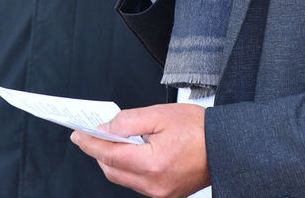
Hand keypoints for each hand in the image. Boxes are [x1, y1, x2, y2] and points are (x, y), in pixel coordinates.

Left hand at [71, 103, 208, 197]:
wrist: (226, 146)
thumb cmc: (200, 129)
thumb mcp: (161, 114)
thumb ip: (128, 121)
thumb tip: (106, 128)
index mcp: (152, 163)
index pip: (109, 154)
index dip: (90, 143)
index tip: (78, 135)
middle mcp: (154, 184)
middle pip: (112, 171)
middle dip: (100, 152)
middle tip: (93, 134)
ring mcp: (160, 193)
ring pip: (123, 179)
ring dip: (114, 161)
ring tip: (113, 140)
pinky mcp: (166, 195)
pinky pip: (138, 183)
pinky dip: (129, 168)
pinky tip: (131, 152)